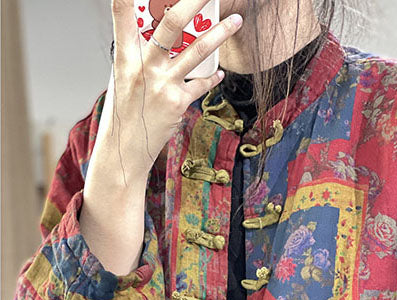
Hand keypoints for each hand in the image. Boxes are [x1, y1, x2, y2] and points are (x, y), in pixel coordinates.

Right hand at [98, 0, 242, 182]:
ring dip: (220, 33)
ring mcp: (162, 84)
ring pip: (197, 50)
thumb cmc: (125, 112)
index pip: (122, 13)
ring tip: (236, 21)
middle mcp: (143, 66)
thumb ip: (140, 55)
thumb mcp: (124, 77)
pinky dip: (212, 77)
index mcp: (124, 56)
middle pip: (171, 23)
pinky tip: (219, 73)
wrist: (125, 150)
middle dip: (194, 2)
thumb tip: (163, 36)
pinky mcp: (178, 102)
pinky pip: (201, 83)